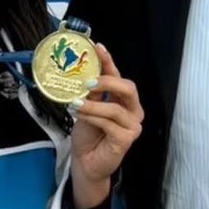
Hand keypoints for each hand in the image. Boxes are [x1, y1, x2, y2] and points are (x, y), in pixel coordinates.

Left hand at [69, 44, 142, 208]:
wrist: (86, 162)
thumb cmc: (89, 135)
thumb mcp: (87, 108)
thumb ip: (91, 93)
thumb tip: (85, 73)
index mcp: (125, 100)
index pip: (119, 76)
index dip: (109, 61)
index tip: (97, 47)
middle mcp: (133, 110)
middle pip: (129, 88)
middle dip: (108, 81)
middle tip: (87, 82)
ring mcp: (133, 125)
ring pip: (115, 108)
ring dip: (93, 105)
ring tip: (75, 104)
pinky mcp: (127, 139)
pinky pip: (110, 123)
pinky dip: (93, 117)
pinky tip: (80, 115)